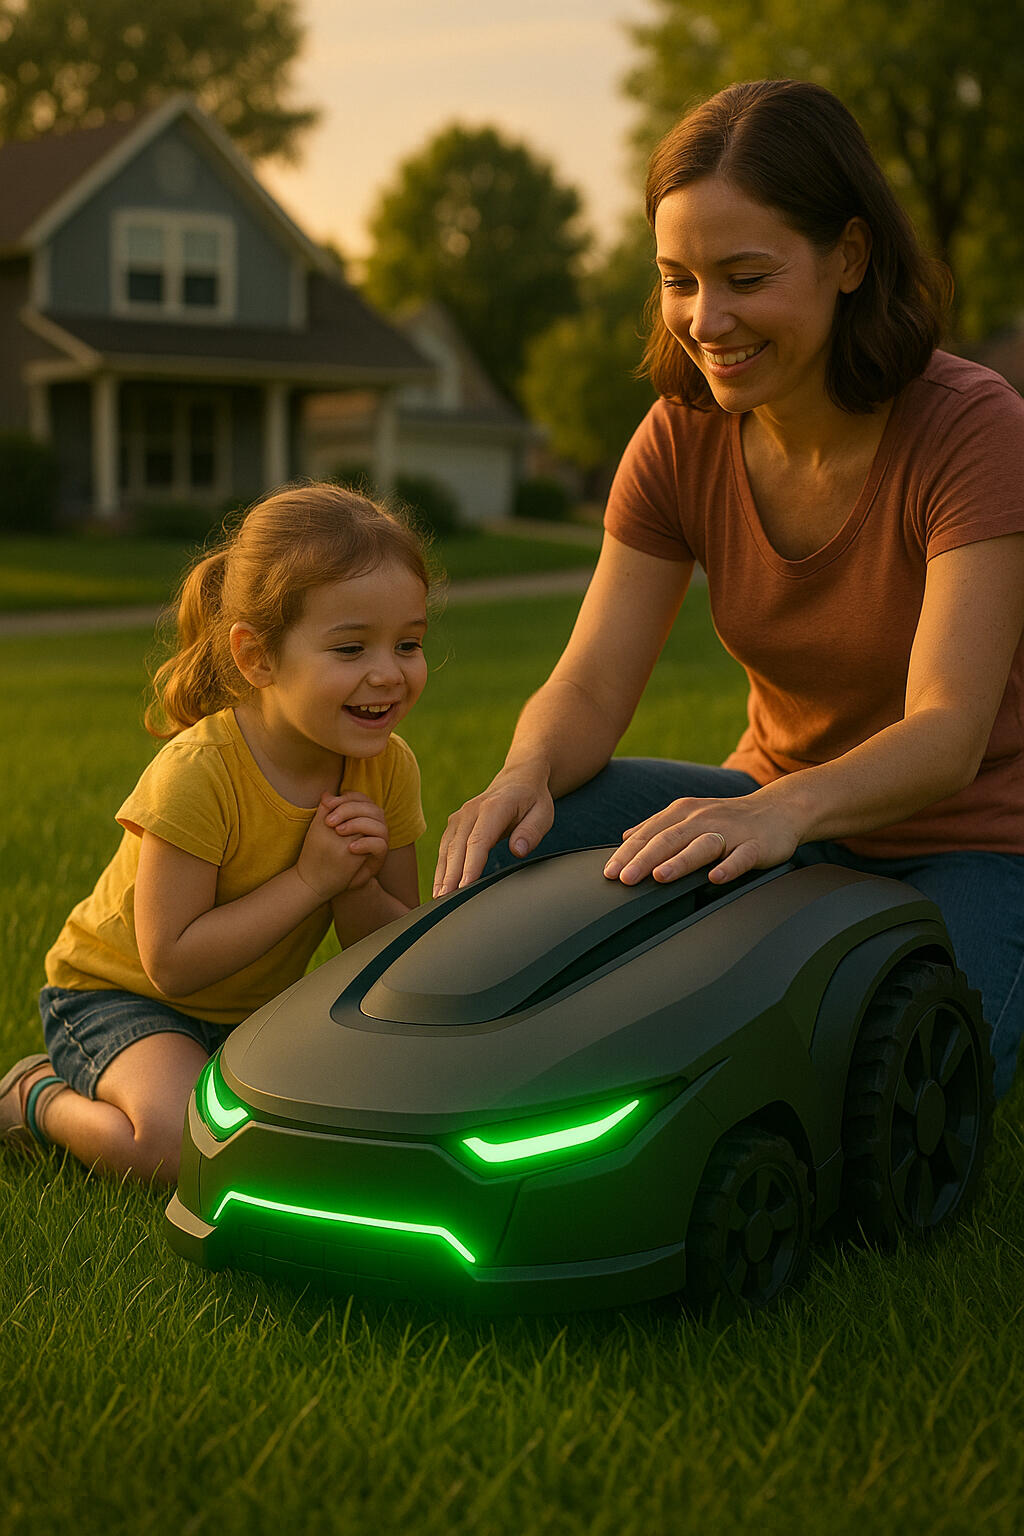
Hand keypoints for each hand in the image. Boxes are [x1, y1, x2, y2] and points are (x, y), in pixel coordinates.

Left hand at [321, 793, 388, 889]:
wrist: (327, 882)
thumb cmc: (325, 853)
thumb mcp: (323, 831)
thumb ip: (326, 812)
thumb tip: (325, 795)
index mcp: (361, 815)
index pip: (360, 798)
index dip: (345, 798)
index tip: (325, 804)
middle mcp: (374, 826)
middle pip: (371, 808)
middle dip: (349, 810)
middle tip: (329, 821)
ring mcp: (379, 841)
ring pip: (379, 824)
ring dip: (358, 824)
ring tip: (338, 832)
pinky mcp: (380, 858)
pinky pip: (381, 845)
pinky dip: (366, 843)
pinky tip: (350, 848)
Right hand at [433, 765, 553, 895]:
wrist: (518, 779)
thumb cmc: (533, 800)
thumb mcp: (543, 813)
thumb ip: (532, 831)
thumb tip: (518, 850)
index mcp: (494, 807)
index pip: (479, 840)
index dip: (471, 865)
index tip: (465, 887)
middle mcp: (471, 810)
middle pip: (458, 847)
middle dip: (451, 876)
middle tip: (446, 902)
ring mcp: (460, 816)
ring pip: (446, 848)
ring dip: (441, 874)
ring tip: (438, 899)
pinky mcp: (455, 823)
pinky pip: (444, 847)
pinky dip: (441, 867)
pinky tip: (439, 886)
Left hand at [602, 790, 803, 886]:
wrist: (778, 809)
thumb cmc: (728, 818)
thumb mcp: (690, 816)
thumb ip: (658, 826)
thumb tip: (625, 837)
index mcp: (684, 813)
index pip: (650, 834)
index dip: (628, 853)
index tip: (609, 873)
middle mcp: (703, 819)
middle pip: (669, 839)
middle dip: (644, 859)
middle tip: (624, 879)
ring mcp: (730, 832)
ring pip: (702, 846)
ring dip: (680, 861)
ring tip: (659, 876)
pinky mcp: (756, 845)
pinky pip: (742, 857)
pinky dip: (729, 866)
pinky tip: (715, 878)